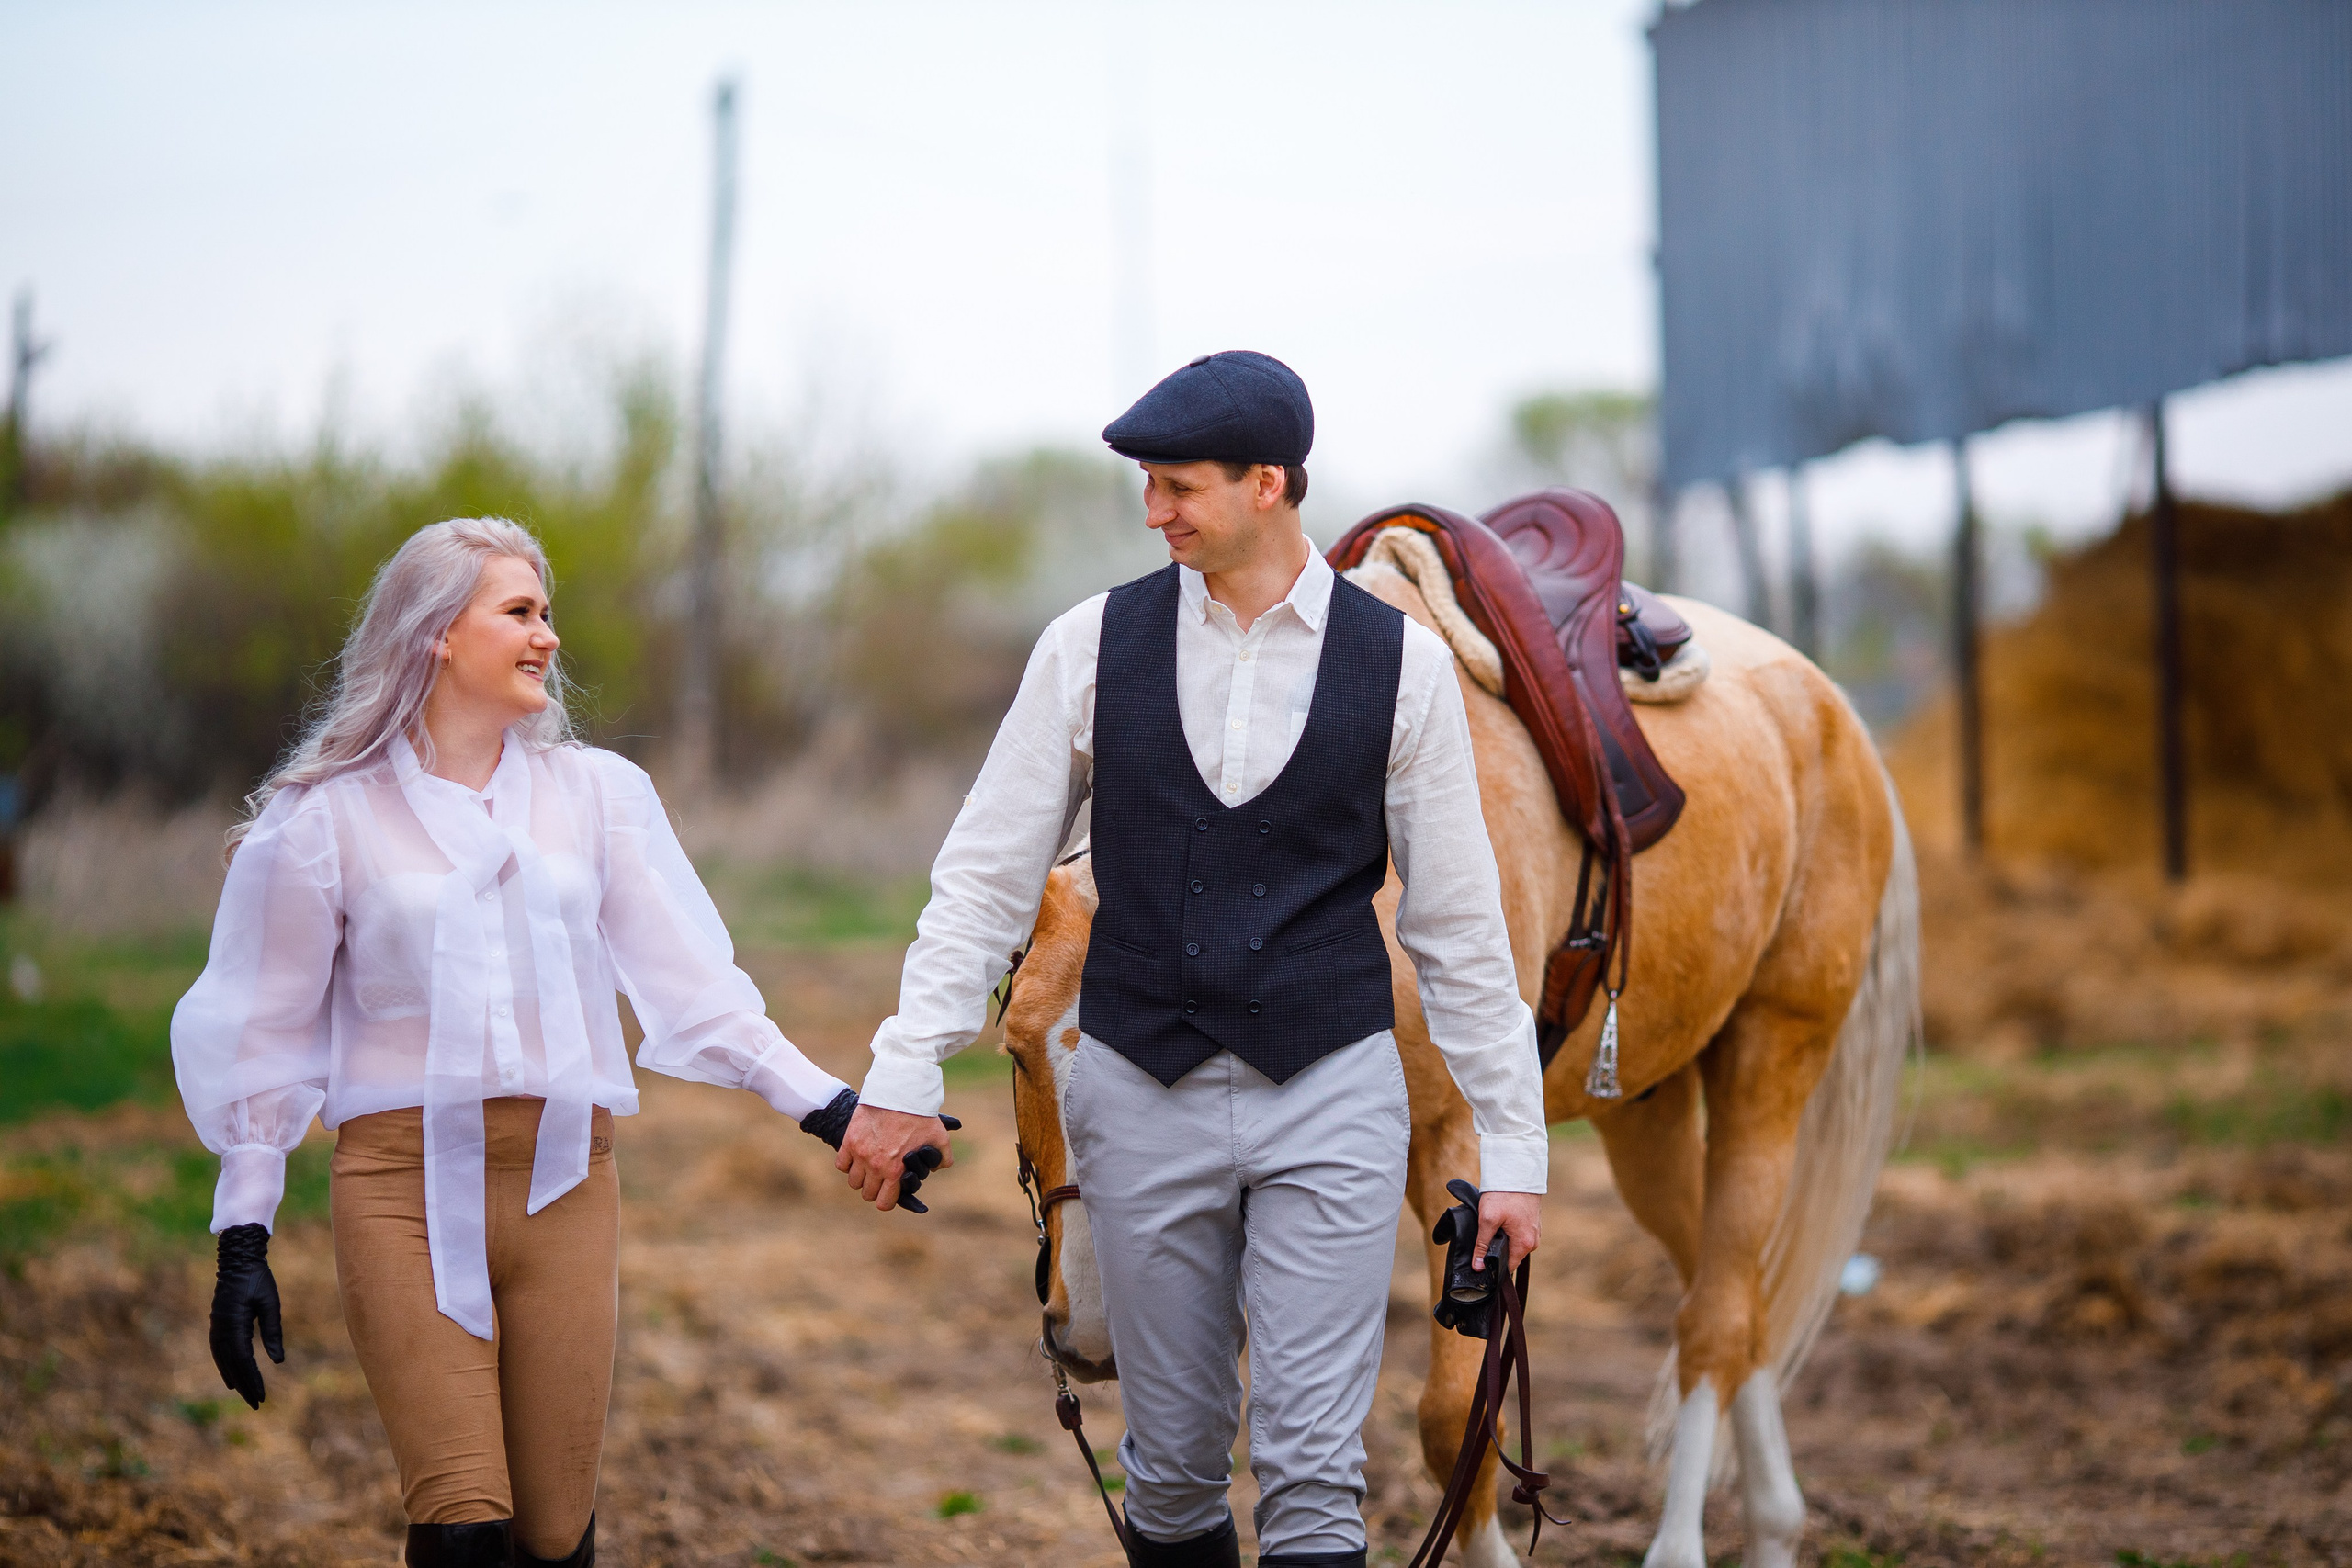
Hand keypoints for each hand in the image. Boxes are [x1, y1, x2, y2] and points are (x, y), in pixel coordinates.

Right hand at [209, 1223, 283, 1409]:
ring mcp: (216, 1326)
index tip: (262, 1397)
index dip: (252, 1381)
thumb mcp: (270, 1303)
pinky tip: (231, 1374)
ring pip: (223, 1360)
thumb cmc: (258, 1279)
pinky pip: (219, 1350)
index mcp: (234, 1324)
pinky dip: (224, 1365)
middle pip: (232, 1365)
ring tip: (243, 1393)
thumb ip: (273, 1332)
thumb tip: (278, 1361)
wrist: (237, 1259)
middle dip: (244, 1385)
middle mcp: (221, 1329)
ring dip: (233, 1377)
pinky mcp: (217, 1323)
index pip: (244, 1361)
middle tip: (257, 1403)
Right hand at [838, 1103, 954, 1210]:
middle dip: (875, 1189)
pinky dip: (848, 1164)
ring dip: (861, 1177)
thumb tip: (937, 1168)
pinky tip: (858, 1156)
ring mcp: (860, 1154)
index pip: (884, 1203)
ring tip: (869, 1167)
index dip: (888, 1200)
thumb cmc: (921, 1115)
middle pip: (867, 1194)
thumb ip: (942, 1159)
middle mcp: (875, 1166)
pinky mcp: (850, 1141)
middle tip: (881, 1178)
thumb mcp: (940, 1138)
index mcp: (895, 1170)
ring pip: (853, 1181)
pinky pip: (841, 1164)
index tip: (890, 1192)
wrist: (899, 1092)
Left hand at [1473, 1191, 1541, 1275]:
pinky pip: (1518, 1234)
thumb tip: (1478, 1267)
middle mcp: (1533, 1241)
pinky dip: (1508, 1231)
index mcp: (1525, 1244)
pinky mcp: (1532, 1223)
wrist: (1517, 1171)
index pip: (1508, 1267)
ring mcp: (1534, 1232)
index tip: (1481, 1262)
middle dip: (1496, 1250)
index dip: (1493, 1267)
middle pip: (1511, 1256)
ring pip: (1513, 1244)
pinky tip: (1501, 1220)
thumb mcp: (1487, 1220)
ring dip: (1502, 1239)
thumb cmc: (1504, 1194)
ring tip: (1493, 1225)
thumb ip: (1482, 1245)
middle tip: (1485, 1237)